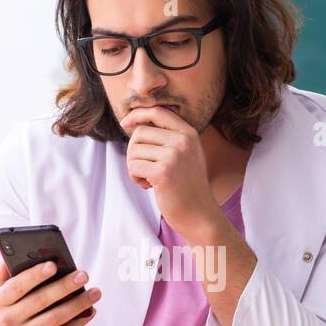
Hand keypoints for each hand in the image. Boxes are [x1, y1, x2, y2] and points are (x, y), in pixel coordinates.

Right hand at [0, 259, 101, 325]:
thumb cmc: (10, 314)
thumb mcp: (2, 296)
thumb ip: (3, 277)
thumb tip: (3, 262)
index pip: (16, 286)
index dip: (34, 275)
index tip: (53, 265)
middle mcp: (6, 321)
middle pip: (40, 300)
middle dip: (64, 286)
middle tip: (83, 275)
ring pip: (55, 317)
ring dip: (78, 304)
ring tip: (95, 292)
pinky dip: (78, 322)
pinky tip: (90, 311)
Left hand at [119, 104, 221, 238]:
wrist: (200, 214)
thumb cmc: (187, 186)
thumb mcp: (186, 154)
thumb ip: (169, 137)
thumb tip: (135, 123)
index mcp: (189, 133)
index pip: (157, 112)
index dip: (137, 114)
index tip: (125, 123)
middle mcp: (183, 141)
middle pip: (140, 133)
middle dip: (134, 151)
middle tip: (144, 168)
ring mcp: (174, 156)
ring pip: (134, 151)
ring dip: (135, 168)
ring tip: (149, 179)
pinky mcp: (162, 173)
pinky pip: (133, 167)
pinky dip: (135, 178)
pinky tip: (148, 186)